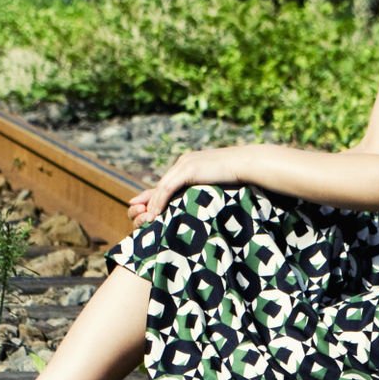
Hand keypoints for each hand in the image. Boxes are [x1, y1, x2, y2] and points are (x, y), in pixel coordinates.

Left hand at [128, 147, 246, 224]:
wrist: (246, 164)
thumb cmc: (238, 176)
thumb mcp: (219, 182)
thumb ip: (208, 187)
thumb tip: (209, 198)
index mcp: (191, 163)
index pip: (168, 180)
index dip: (154, 192)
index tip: (143, 202)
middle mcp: (184, 161)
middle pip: (161, 183)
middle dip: (146, 197)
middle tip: (132, 207)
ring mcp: (185, 164)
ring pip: (162, 186)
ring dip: (152, 203)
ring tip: (144, 217)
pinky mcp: (188, 169)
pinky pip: (168, 188)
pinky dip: (159, 201)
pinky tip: (154, 213)